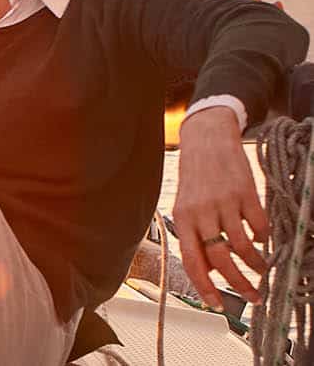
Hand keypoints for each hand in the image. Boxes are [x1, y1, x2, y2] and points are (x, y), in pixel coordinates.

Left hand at [172, 107, 268, 307]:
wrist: (206, 139)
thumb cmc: (195, 176)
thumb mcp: (186, 206)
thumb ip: (194, 236)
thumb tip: (208, 270)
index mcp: (182, 219)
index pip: (192, 261)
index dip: (205, 286)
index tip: (217, 305)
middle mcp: (202, 213)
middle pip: (220, 260)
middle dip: (237, 284)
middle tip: (252, 296)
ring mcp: (225, 203)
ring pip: (242, 246)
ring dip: (255, 264)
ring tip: (260, 270)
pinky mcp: (246, 193)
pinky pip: (258, 226)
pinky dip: (263, 238)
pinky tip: (262, 239)